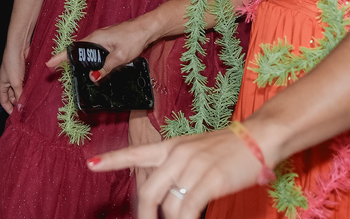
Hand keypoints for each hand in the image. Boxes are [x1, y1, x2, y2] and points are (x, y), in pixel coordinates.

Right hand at [0, 46, 26, 113]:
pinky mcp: (24, 72)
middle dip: (18, 102)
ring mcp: (16, 76)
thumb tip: (21, 108)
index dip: (8, 108)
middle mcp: (8, 81)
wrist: (19, 46)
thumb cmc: (12, 62)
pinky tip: (35, 92)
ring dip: (25, 95)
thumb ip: (19, 95)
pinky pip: (26, 83)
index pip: (3, 100)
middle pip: (13, 96)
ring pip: (21, 90)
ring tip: (32, 102)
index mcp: (2, 84)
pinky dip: (30, 88)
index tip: (16, 116)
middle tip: (27, 110)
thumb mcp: (15, 82)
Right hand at [45, 17, 153, 83]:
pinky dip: (92, 59)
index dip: (60, 57)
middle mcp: (96, 37)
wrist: (146, 28)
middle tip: (58, 71)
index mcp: (95, 39)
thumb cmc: (133, 39)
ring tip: (76, 72)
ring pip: (88, 52)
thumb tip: (92, 78)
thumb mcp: (119, 57)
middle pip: (79, 51)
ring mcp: (102, 39)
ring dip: (82, 61)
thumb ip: (105, 68)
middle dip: (69, 61)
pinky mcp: (108, 41)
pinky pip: (95, 51)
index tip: (49, 64)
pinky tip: (96, 68)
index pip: (73, 49)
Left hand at [88, 125, 267, 218]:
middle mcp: (177, 154)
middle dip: (145, 216)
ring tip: (184, 217)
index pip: (136, 152)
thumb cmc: (228, 150)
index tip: (91, 164)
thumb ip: (178, 169)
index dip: (113, 160)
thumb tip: (166, 198)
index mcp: (171, 146)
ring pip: (169, 205)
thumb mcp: (196, 151)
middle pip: (148, 192)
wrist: (258, 138)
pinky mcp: (209, 179)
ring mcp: (192, 166)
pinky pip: (187, 209)